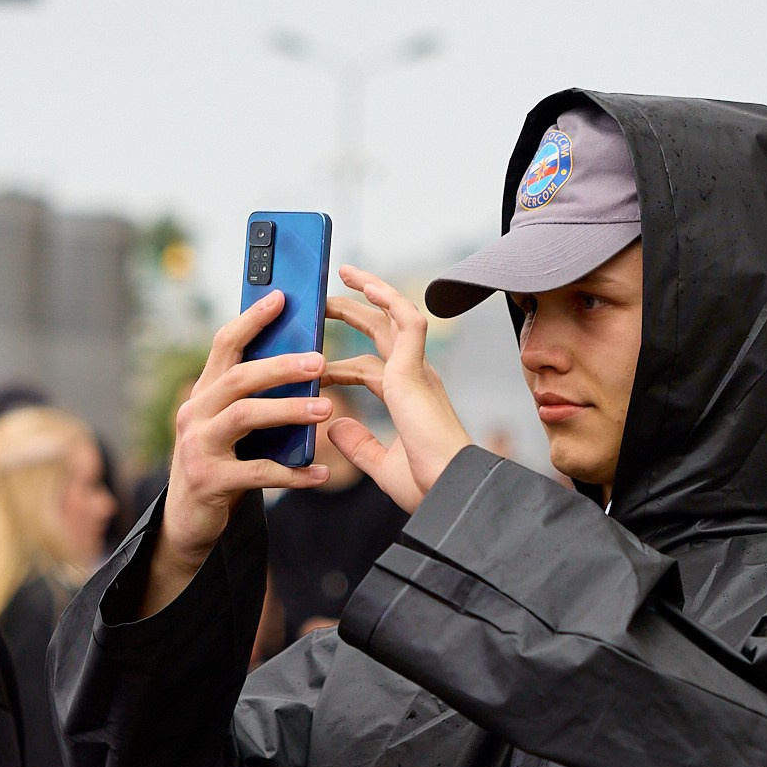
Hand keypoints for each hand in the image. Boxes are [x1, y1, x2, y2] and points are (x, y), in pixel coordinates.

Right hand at [140, 291, 332, 617]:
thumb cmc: (221, 466)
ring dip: (288, 411)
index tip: (282, 298)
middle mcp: (194, 413)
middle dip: (281, 366)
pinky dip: (292, 473)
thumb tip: (302, 363)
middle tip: (321, 361)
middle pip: (239, 378)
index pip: (226, 345)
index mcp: (204, 393)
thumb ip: (252, 399)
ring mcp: (198, 447)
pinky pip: (257, 472)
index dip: (253, 320)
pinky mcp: (209, 481)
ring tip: (326, 409)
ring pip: (245, 417)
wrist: (188, 523)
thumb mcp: (231, 427)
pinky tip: (321, 474)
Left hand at [323, 266, 475, 513]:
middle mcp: (416, 379)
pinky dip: (389, 300)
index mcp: (408, 400)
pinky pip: (407, 321)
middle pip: (382, 333)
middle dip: (354, 313)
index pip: (372, 367)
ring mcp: (418, 372)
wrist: (449, 491)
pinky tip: (366, 286)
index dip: (343, 361)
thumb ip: (359, 444)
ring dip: (370, 292)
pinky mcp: (416, 371)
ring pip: (395, 317)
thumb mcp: (382, 464)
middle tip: (324, 303)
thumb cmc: (427, 484)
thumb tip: (335, 425)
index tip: (317, 360)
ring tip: (343, 274)